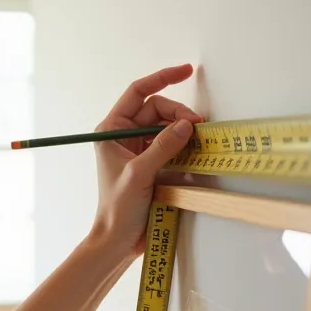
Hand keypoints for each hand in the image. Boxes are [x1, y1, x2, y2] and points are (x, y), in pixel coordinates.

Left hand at [90, 64, 203, 256]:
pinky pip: (172, 145)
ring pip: (167, 127)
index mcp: (111, 130)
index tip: (186, 71)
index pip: (138, 93)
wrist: (118, 240)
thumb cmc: (118, 208)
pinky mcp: (152, 164)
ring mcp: (139, 149)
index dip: (162, 78)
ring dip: (183, 130)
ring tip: (200, 138)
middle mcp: (124, 135)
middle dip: (178, 113)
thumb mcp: (140, 174)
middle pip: (157, 110)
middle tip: (198, 127)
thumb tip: (186, 124)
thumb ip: (163, 147)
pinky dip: (184, 145)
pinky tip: (195, 150)